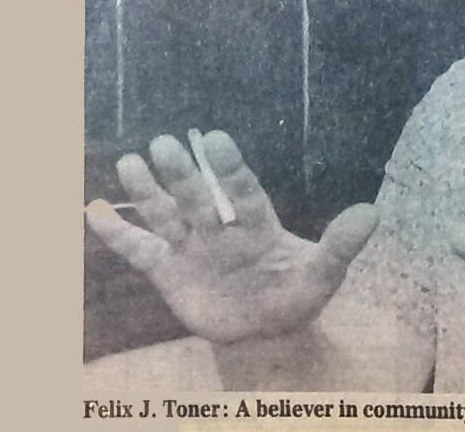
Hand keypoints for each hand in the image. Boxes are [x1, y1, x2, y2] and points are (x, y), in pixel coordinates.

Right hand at [85, 131, 377, 343]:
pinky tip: (93, 209)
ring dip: (148, 190)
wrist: (266, 325)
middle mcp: (220, 227)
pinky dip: (116, 232)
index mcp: (257, 223)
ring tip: (131, 161)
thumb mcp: (322, 274)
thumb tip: (371, 213)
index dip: (228, 168)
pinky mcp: (167, 269)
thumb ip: (340, 245)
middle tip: (165, 143)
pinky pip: (138, 248)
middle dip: (182, 174)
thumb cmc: (296, 294)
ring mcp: (191, 246)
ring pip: (166, 213)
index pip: (242, 190)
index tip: (217, 139)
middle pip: (198, 196)